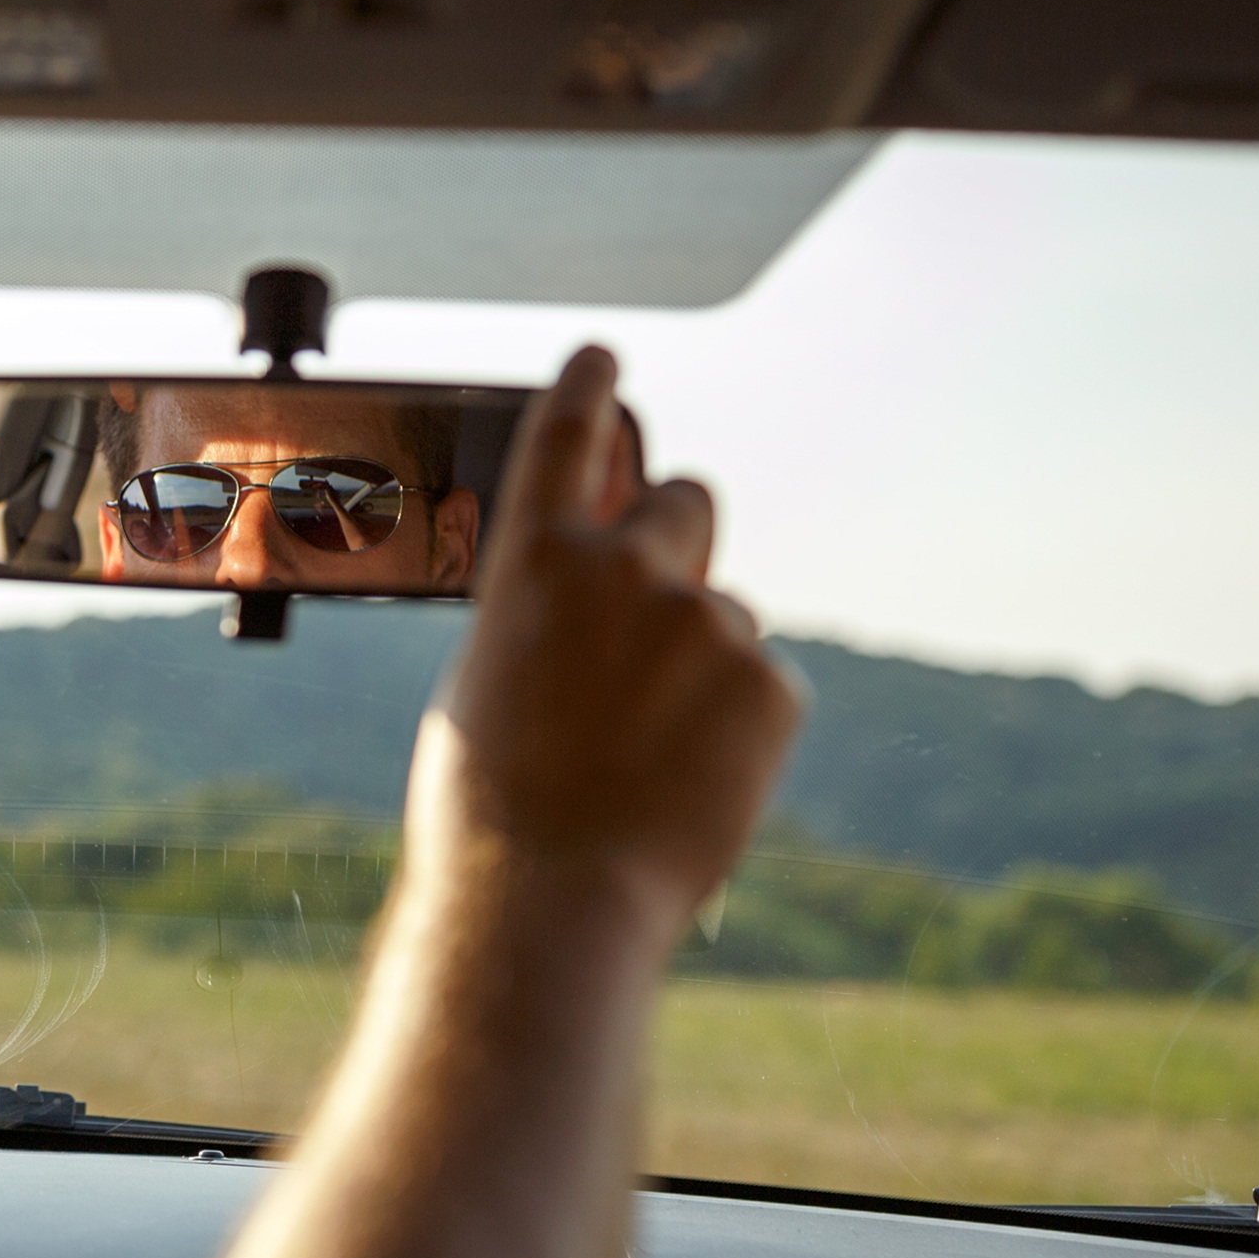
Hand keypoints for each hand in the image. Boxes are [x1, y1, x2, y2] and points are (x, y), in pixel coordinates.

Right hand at [410, 346, 801, 926]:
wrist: (549, 898)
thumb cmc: (492, 808)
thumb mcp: (488, 680)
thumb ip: (544, 615)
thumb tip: (597, 602)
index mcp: (534, 565)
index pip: (565, 438)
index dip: (587, 389)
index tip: (604, 358)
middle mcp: (625, 571)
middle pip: (687, 500)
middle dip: (678, 540)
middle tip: (657, 614)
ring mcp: (707, 623)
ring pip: (724, 615)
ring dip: (698, 663)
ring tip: (644, 754)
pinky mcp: (770, 685)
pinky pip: (763, 688)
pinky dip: (734, 729)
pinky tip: (684, 783)